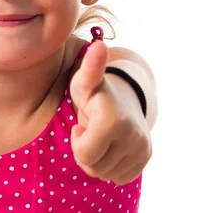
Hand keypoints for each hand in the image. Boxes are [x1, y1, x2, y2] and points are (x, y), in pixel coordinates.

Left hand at [69, 40, 152, 184]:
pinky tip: (112, 146)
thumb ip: (90, 67)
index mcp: (112, 118)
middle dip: (86, 151)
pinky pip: (120, 177)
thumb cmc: (95, 91)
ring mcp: (142, 146)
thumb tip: (98, 44)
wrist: (124, 95)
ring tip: (101, 136)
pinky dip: (112, 166)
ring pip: (106, 174)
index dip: (77, 141)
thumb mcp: (85, 80)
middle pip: (94, 167)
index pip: (84, 154)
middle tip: (90, 130)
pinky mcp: (146, 156)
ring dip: (98, 159)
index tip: (81, 124)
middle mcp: (132, 134)